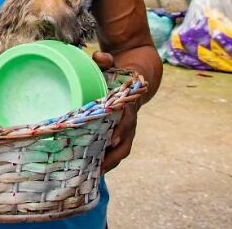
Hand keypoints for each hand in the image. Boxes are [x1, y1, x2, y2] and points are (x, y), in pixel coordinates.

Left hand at [93, 51, 138, 172]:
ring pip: (121, 150)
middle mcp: (130, 119)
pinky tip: (92, 171)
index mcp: (129, 104)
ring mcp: (127, 128)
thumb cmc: (120, 71)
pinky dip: (107, 161)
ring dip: (109, 163)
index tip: (111, 140)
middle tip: (99, 167)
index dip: (120, 130)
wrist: (140, 77)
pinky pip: (116, 151)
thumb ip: (106, 61)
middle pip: (125, 142)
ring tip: (94, 175)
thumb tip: (99, 57)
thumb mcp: (115, 63)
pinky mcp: (120, 132)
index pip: (126, 119)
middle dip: (113, 155)